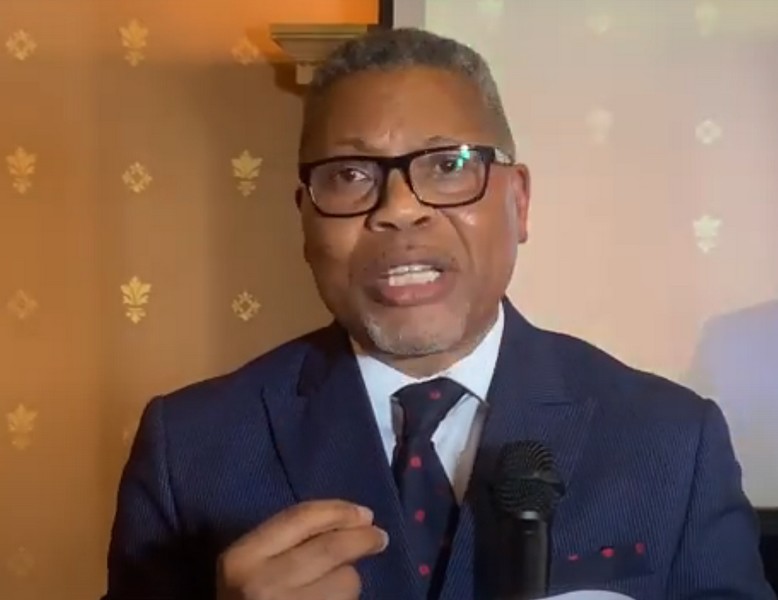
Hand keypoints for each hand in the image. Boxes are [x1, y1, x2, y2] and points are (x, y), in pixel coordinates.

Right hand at [217, 499, 388, 599]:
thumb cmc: (246, 598)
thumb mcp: (251, 565)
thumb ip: (285, 541)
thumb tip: (353, 520)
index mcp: (243, 557)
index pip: (300, 518)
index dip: (339, 510)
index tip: (364, 513)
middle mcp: (264, 584)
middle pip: (331, 548)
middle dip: (362, 539)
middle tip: (379, 538)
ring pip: (344, 582)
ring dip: (349, 579)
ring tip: (335, 586)